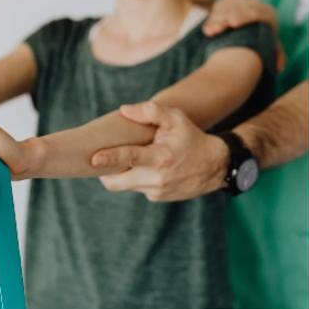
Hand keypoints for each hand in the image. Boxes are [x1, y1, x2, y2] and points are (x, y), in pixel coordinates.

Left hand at [89, 101, 228, 201]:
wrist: (214, 166)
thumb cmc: (190, 137)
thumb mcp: (175, 118)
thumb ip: (150, 111)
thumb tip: (124, 110)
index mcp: (161, 157)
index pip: (130, 158)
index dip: (110, 158)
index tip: (93, 159)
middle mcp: (157, 178)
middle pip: (117, 182)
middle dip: (104, 173)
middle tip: (98, 159)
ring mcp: (157, 191)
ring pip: (125, 185)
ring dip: (121, 174)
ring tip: (124, 159)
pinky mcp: (157, 197)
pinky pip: (136, 188)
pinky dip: (134, 178)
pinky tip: (142, 167)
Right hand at [202, 0, 284, 70]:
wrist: (249, 24)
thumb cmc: (260, 40)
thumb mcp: (269, 45)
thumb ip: (275, 54)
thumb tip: (279, 67)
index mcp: (267, 13)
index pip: (256, 12)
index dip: (243, 16)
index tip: (233, 24)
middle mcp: (253, 4)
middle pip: (238, 9)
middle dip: (226, 19)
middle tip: (217, 29)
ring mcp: (239, 1)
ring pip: (225, 9)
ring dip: (216, 21)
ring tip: (210, 33)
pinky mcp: (226, 1)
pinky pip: (217, 8)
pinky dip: (211, 20)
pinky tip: (207, 31)